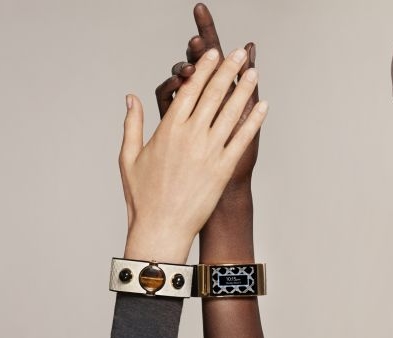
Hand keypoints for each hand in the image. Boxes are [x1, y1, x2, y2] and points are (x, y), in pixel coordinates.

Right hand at [121, 48, 267, 262]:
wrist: (161, 229)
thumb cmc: (142, 197)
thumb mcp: (129, 157)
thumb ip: (132, 124)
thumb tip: (131, 97)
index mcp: (167, 131)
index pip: (189, 90)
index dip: (203, 69)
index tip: (213, 54)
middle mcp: (190, 137)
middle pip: (213, 95)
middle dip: (228, 70)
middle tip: (240, 52)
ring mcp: (208, 152)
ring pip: (230, 113)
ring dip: (244, 90)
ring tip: (254, 72)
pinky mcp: (223, 169)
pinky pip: (241, 139)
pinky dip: (253, 121)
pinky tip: (263, 106)